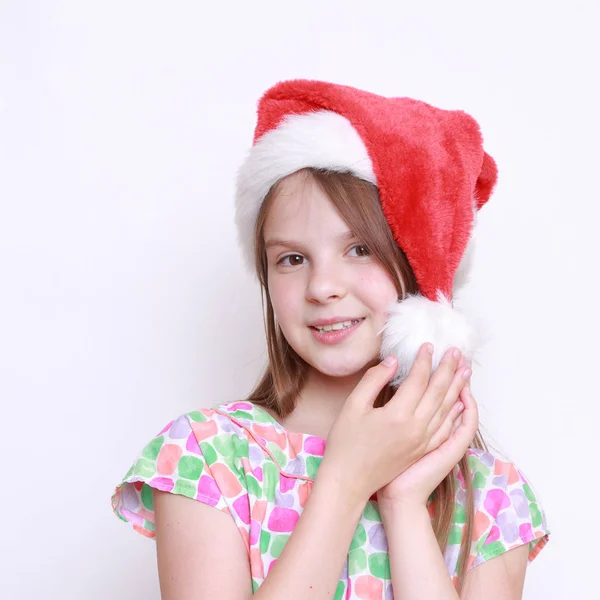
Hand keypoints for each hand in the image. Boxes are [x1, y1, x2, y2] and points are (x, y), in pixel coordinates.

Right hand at [319, 343, 471, 504]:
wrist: (349, 482)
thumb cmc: (346, 443)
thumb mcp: (353, 406)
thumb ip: (374, 380)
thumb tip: (393, 361)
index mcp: (398, 415)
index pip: (418, 380)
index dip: (424, 360)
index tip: (428, 345)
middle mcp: (416, 428)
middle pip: (438, 392)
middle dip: (448, 369)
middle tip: (456, 351)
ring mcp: (422, 441)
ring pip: (446, 409)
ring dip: (457, 388)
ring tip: (465, 370)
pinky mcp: (422, 451)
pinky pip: (445, 429)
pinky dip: (454, 414)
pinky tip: (459, 403)